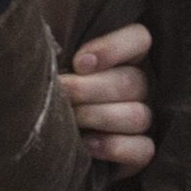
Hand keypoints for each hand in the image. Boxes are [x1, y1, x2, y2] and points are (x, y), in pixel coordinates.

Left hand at [62, 23, 155, 172]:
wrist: (44, 137)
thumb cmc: (51, 91)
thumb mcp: (54, 62)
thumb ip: (58, 47)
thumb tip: (50, 44)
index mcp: (126, 56)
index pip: (138, 39)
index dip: (112, 49)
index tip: (79, 63)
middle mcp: (142, 85)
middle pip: (132, 81)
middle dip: (90, 88)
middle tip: (62, 92)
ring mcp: (146, 118)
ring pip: (138, 115)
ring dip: (99, 117)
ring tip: (70, 120)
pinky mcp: (142, 151)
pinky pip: (144, 149)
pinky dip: (115, 147)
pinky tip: (87, 145)